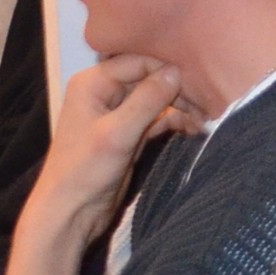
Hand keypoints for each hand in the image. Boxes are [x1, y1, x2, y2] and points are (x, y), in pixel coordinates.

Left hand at [0, 56, 195, 274]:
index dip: (166, 71)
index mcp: (93, 84)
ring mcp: (117, 114)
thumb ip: (148, 100)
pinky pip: (157, 119)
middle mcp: (105, 93)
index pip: (138, 61)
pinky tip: (194, 130)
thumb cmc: (86, 169)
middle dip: (177, 90)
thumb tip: (177, 72)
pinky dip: (175, 123)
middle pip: (150, 78)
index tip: (195, 86)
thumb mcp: (118, 132)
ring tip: (204, 121)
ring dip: (180, 108)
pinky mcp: (129, 135)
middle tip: (205, 105)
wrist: (70, 212)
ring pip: (157, 99)